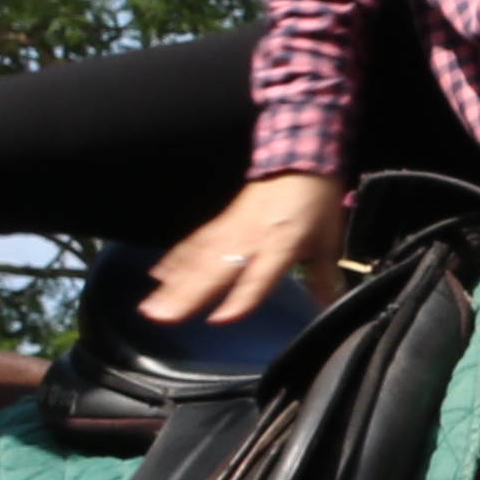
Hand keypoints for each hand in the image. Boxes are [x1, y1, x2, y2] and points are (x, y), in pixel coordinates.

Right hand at [140, 172, 348, 324]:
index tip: (220, 319)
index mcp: (281, 244)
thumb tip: (328, 309)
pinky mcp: (221, 221)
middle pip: (215, 271)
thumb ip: (322, 279)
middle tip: (163, 318)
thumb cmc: (316, 203)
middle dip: (187, 296)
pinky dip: (176, 260)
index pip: (259, 277)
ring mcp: (232, 229)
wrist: (299, 160)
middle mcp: (251, 238)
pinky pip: (195, 243)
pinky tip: (159, 276)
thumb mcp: (328, 243)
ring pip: (197, 260)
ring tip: (152, 307)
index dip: (240, 298)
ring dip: (172, 285)